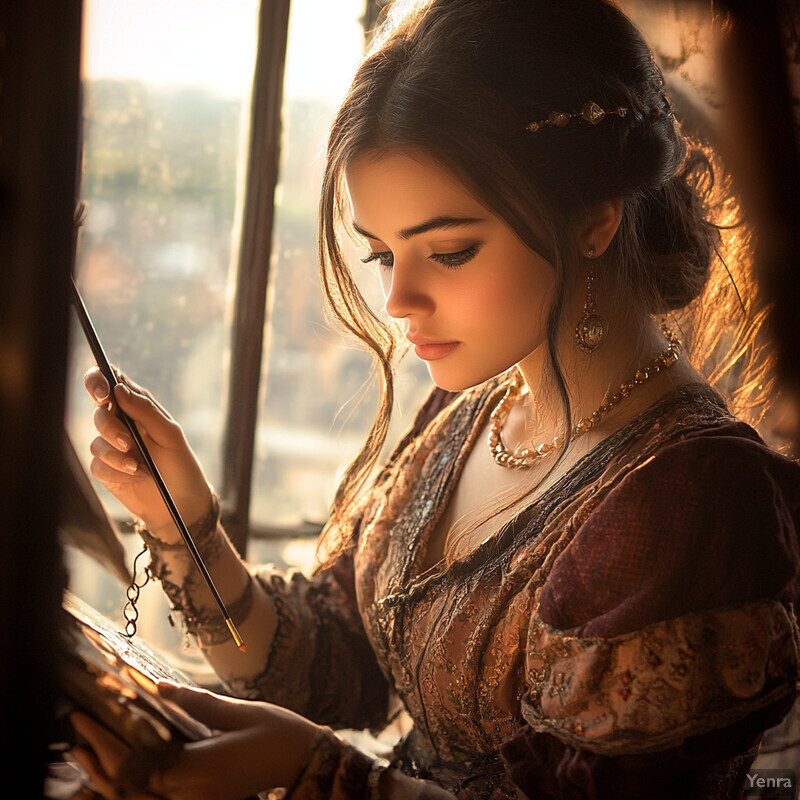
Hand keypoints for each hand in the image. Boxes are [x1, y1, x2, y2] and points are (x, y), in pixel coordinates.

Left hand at [70, 682, 321, 799]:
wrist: (301, 761)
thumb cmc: (276, 733)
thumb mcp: (237, 712)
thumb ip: (195, 702)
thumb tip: (158, 686)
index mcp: (199, 770)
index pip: (136, 763)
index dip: (106, 742)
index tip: (85, 718)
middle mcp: (190, 794)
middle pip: (128, 787)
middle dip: (99, 759)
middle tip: (77, 728)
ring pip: (136, 799)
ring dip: (107, 779)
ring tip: (85, 754)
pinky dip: (128, 789)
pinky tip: (115, 774)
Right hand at [84, 368, 212, 540]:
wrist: (182, 501)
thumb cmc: (180, 462)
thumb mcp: (170, 434)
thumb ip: (145, 410)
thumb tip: (118, 388)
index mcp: (137, 408)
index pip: (108, 382)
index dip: (97, 380)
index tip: (103, 393)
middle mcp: (121, 424)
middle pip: (98, 414)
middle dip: (109, 427)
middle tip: (128, 442)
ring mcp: (112, 448)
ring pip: (96, 442)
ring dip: (116, 455)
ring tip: (139, 467)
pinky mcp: (106, 470)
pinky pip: (98, 466)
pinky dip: (118, 472)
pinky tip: (138, 476)